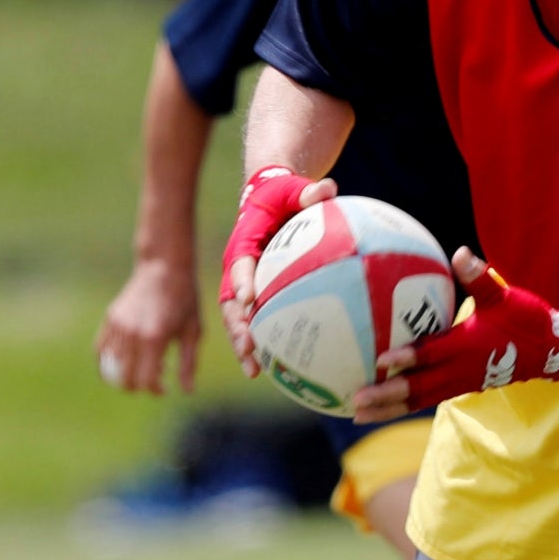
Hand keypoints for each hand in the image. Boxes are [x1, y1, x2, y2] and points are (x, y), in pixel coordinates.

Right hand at [96, 257, 201, 394]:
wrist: (163, 268)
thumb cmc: (185, 300)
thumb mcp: (194, 332)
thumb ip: (188, 363)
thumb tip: (187, 391)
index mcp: (155, 338)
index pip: (146, 380)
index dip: (155, 390)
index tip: (164, 389)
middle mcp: (132, 334)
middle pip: (124, 377)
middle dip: (137, 386)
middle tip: (153, 380)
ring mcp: (117, 326)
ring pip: (111, 365)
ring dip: (125, 373)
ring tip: (144, 365)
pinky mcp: (110, 319)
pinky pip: (100, 349)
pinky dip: (108, 361)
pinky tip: (124, 361)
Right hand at [217, 167, 334, 372]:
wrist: (270, 201)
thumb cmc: (284, 195)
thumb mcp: (294, 189)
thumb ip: (307, 192)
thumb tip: (327, 189)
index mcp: (243, 241)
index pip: (240, 261)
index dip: (242, 279)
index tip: (249, 298)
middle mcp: (238, 267)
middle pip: (231, 300)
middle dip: (238, 324)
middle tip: (250, 345)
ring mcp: (244, 284)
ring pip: (238, 318)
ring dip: (243, 343)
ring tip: (255, 368)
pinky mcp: (255, 296)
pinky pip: (255, 321)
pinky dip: (261, 344)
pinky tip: (274, 370)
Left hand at [353, 248, 558, 419]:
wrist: (551, 350)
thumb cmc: (526, 319)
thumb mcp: (503, 296)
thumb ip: (479, 277)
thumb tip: (459, 253)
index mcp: (467, 347)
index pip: (433, 355)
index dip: (409, 358)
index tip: (381, 361)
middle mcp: (461, 370)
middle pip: (418, 389)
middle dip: (387, 397)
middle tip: (355, 401)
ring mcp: (460, 383)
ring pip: (419, 400)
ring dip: (389, 409)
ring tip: (358, 414)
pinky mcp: (461, 387)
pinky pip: (426, 399)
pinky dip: (403, 405)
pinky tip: (382, 406)